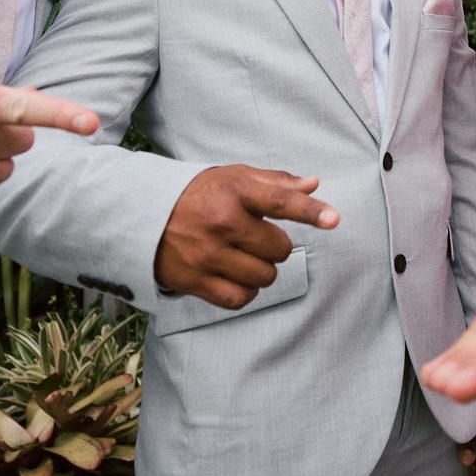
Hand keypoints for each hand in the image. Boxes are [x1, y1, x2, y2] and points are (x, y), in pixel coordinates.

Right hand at [153, 164, 340, 308]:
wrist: (141, 214)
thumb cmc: (197, 194)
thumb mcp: (233, 177)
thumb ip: (275, 182)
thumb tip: (314, 184)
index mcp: (234, 190)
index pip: (280, 201)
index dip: (310, 211)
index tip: (334, 219)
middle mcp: (221, 222)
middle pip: (279, 248)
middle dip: (276, 246)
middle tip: (257, 238)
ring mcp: (207, 253)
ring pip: (263, 276)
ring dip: (263, 270)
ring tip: (246, 257)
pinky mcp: (194, 280)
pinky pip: (240, 298)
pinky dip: (247, 292)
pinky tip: (239, 278)